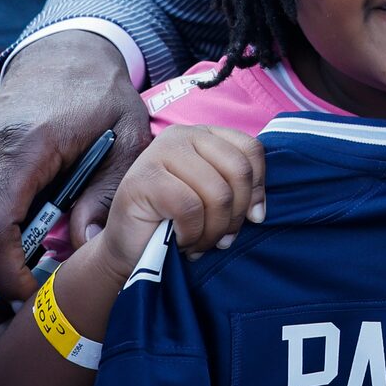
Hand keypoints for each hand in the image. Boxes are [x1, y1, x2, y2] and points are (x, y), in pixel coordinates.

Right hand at [0, 30, 151, 298]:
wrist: (66, 50)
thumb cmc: (101, 95)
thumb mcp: (125, 139)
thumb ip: (107, 194)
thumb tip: (84, 248)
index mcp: (24, 144)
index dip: (4, 273)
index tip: (28, 297)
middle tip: (19, 312)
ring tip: (15, 293)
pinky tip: (6, 261)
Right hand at [79, 124, 265, 270]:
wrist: (127, 249)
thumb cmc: (174, 224)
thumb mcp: (212, 201)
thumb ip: (237, 192)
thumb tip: (258, 212)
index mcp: (203, 135)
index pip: (250, 150)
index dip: (257, 188)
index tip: (252, 217)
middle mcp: (182, 135)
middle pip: (238, 171)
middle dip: (236, 215)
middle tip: (221, 238)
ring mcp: (160, 153)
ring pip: (217, 193)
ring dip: (213, 231)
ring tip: (199, 243)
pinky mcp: (145, 178)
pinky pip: (191, 208)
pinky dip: (192, 233)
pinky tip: (180, 240)